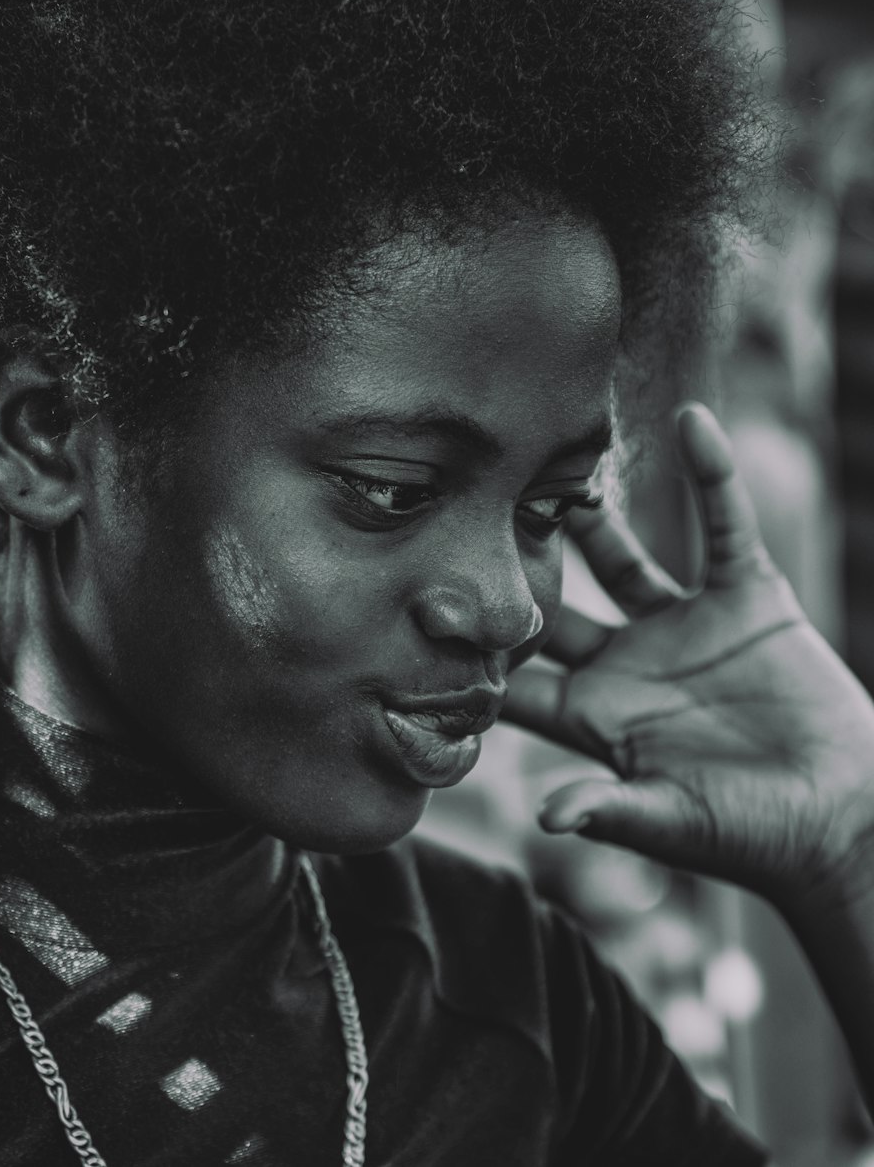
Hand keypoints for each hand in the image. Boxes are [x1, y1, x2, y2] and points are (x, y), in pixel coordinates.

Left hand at [502, 404, 873, 908]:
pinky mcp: (747, 598)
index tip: (427, 610)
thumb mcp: (672, 822)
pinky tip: (692, 424)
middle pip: (557, 604)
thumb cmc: (752, 835)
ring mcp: (684, 626)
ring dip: (592, 513)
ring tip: (549, 457)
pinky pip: (725, 527)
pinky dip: (714, 477)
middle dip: (517, 566)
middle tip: (469, 509)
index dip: (476, 651)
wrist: (843, 816)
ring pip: (623, 557)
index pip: (519, 679)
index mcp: (597, 717)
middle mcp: (629, 663)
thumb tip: (545, 820)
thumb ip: (609, 809)